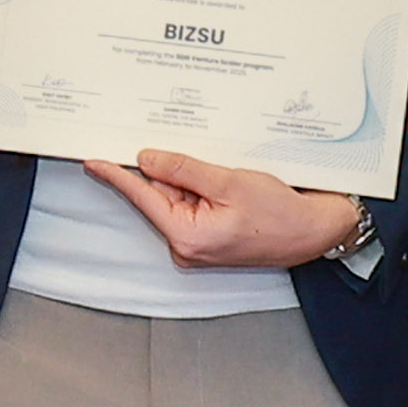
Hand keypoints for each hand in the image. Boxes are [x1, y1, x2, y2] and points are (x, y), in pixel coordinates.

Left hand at [92, 153, 369, 273]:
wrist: (314, 231)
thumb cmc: (281, 214)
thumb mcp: (228, 182)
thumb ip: (183, 170)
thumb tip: (146, 159)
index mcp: (187, 237)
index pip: (142, 198)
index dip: (117, 176)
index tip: (92, 161)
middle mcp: (186, 247)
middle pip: (160, 196)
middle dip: (170, 172)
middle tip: (198, 160)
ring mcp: (196, 245)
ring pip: (176, 199)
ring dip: (190, 180)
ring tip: (224, 177)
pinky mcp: (206, 239)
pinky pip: (191, 207)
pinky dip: (198, 190)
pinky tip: (221, 183)